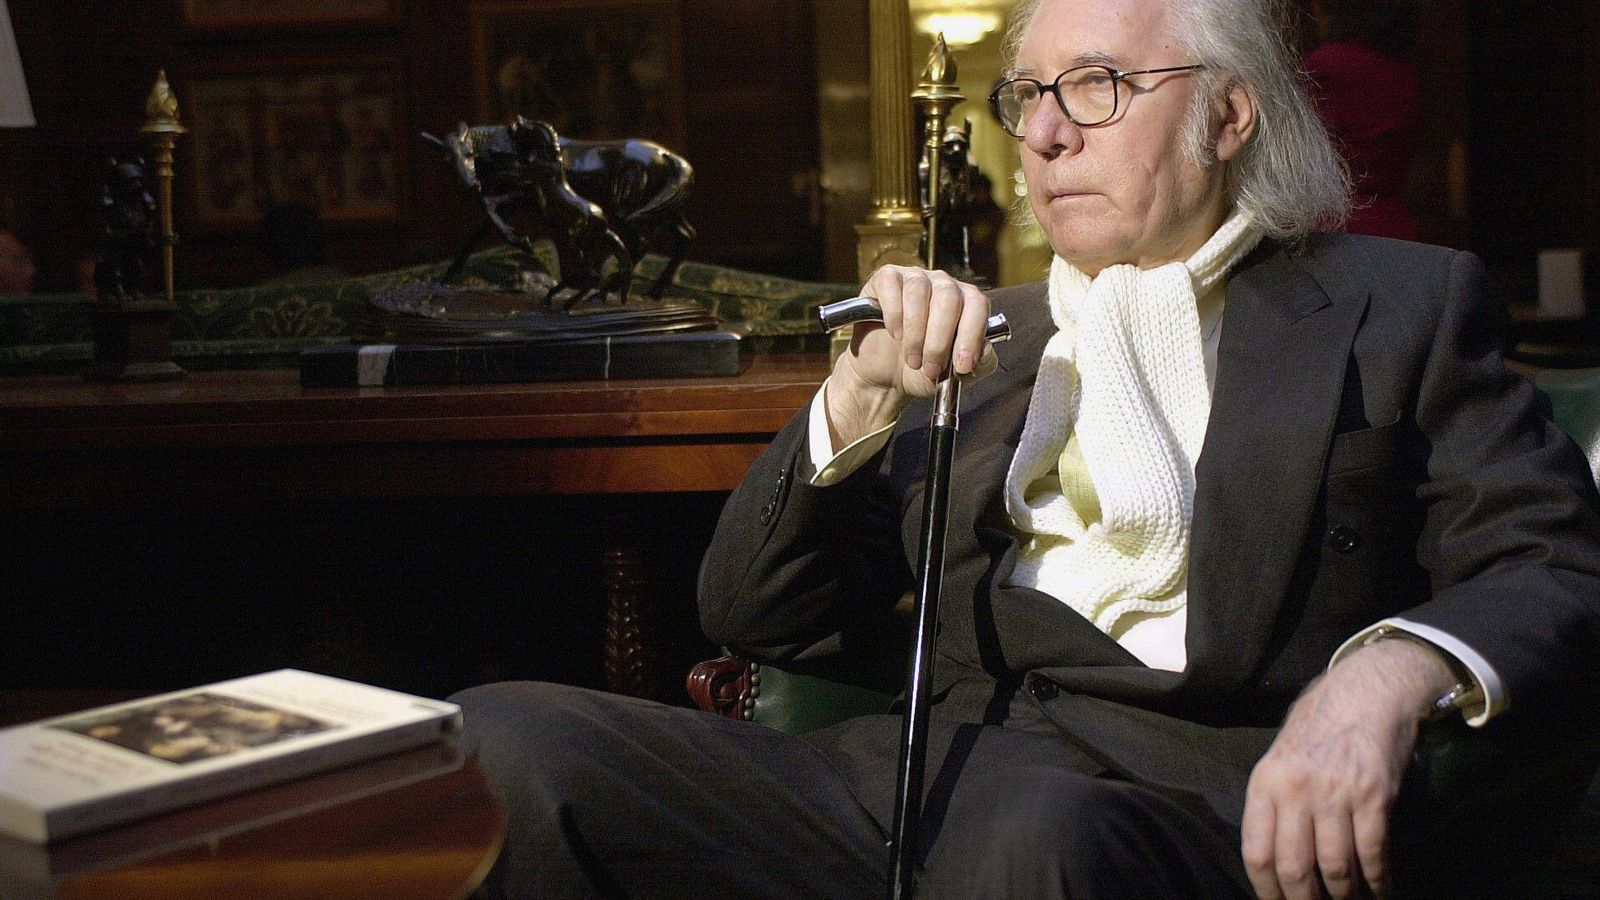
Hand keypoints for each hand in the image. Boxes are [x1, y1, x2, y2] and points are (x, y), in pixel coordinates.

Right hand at [825, 265, 992, 447]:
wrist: (886, 374)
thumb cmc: (925, 368)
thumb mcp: (955, 376)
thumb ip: (979, 365)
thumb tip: (986, 348)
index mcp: (967, 302)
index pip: (977, 305)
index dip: (971, 336)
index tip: (961, 366)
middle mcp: (944, 284)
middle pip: (948, 298)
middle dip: (939, 340)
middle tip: (930, 368)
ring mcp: (915, 278)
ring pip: (919, 291)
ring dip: (915, 332)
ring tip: (912, 360)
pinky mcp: (886, 278)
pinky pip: (892, 286)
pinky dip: (893, 314)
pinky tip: (895, 335)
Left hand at [1241, 639, 1454, 898]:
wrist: (1367, 691)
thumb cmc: (1320, 727)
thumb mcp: (1280, 758)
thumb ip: (1274, 802)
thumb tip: (1274, 859)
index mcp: (1266, 783)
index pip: (1256, 853)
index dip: (1267, 891)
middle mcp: (1296, 791)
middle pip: (1294, 867)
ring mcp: (1335, 793)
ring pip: (1334, 868)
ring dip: (1344, 896)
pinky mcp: (1374, 796)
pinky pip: (1373, 853)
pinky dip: (1378, 881)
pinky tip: (1381, 891)